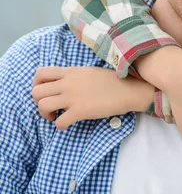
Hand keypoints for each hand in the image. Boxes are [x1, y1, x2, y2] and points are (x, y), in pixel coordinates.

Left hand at [32, 66, 153, 129]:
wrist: (129, 89)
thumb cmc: (114, 80)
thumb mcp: (90, 71)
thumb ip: (74, 76)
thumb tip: (64, 83)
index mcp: (71, 72)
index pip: (40, 73)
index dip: (37, 83)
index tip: (46, 91)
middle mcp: (68, 83)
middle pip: (36, 92)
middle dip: (38, 102)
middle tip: (51, 106)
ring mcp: (73, 97)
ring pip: (42, 106)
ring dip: (45, 114)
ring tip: (56, 116)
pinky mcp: (80, 111)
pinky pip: (59, 122)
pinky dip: (60, 126)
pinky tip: (68, 124)